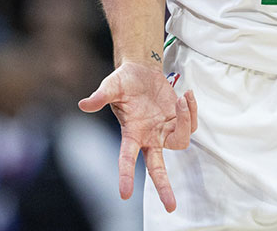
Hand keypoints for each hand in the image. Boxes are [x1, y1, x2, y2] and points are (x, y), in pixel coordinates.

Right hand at [78, 61, 197, 212]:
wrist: (141, 71)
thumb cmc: (123, 82)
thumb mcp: (111, 86)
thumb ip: (100, 97)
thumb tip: (84, 105)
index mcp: (131, 134)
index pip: (127, 159)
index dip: (125, 175)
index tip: (124, 194)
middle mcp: (148, 137)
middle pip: (157, 168)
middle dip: (163, 187)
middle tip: (170, 206)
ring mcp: (164, 130)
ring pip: (181, 142)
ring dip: (185, 122)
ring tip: (182, 99)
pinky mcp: (177, 120)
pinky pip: (190, 125)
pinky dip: (192, 111)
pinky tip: (187, 95)